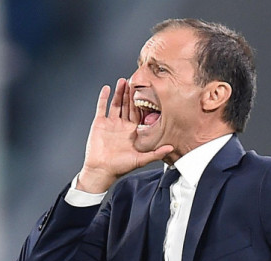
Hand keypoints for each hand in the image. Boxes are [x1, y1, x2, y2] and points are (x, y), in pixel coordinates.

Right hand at [78, 78, 172, 192]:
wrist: (101, 170)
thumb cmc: (120, 167)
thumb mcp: (141, 159)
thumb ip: (156, 153)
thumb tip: (171, 148)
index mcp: (133, 132)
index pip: (139, 113)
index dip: (142, 103)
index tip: (146, 91)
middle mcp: (122, 126)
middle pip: (127, 106)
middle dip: (131, 94)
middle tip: (134, 81)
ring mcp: (111, 123)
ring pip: (116, 104)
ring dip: (119, 93)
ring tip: (123, 81)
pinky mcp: (99, 123)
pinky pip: (102, 107)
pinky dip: (104, 98)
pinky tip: (107, 88)